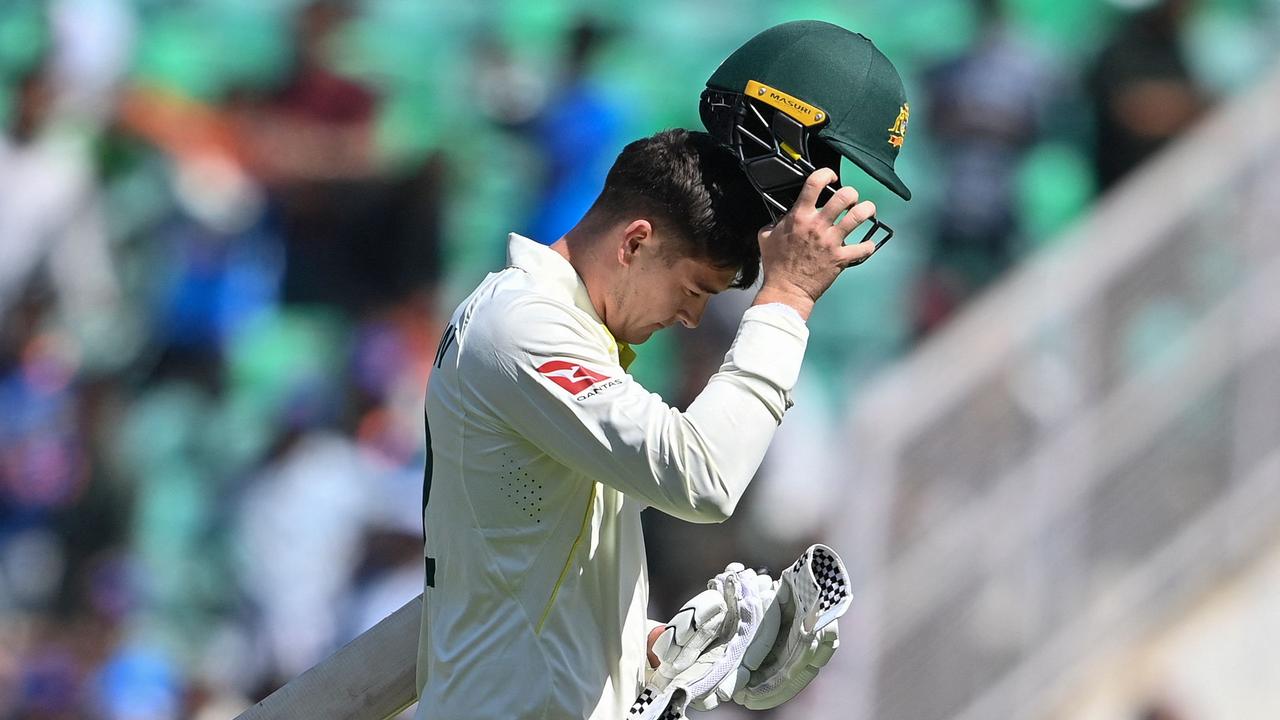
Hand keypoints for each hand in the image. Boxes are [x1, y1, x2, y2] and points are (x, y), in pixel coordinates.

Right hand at [752, 168, 877, 319]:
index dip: (826, 173)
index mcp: (799, 217)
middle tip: (850, 199)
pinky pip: (864, 248)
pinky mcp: (841, 257)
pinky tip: (866, 244)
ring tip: (866, 210)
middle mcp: (818, 225)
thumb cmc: (776, 265)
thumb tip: (781, 217)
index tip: (830, 177)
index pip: (815, 182)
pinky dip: (868, 246)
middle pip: (844, 196)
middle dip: (851, 193)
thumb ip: (775, 222)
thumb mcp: (766, 237)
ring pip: (859, 216)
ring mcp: (831, 241)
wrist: (786, 290)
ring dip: (866, 209)